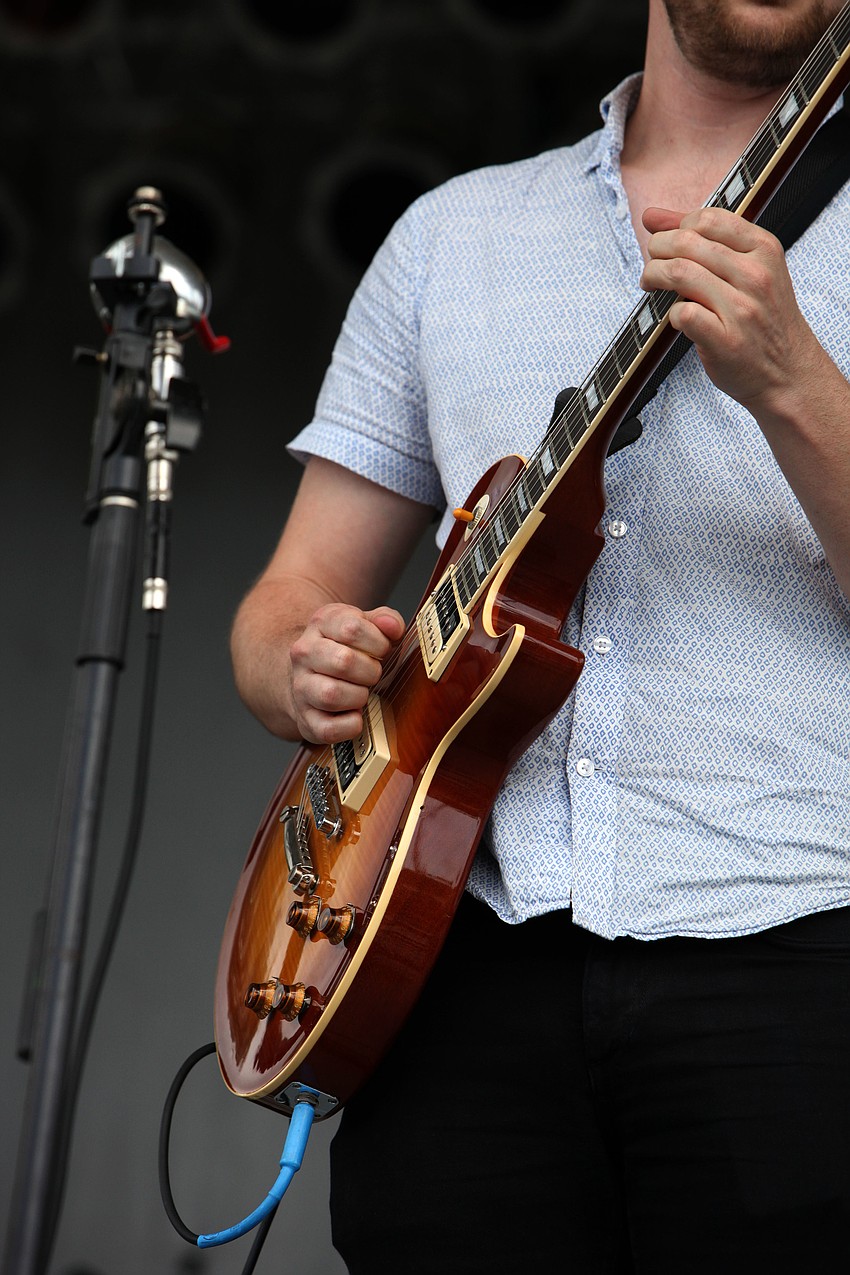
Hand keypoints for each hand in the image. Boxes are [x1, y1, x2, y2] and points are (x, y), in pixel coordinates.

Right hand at [288, 603, 404, 743]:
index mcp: (321, 624)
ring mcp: (301, 687)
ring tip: (362, 692)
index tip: (382, 650)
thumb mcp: (364, 625)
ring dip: (359, 697)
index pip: (351, 628)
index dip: (378, 642)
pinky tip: (356, 715)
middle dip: (370, 671)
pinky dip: (351, 725)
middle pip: (343, 662)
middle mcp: (304, 653)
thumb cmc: (346, 649)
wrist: (311, 677)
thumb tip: (393, 627)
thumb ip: (385, 620)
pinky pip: (329, 729)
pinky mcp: (306, 719)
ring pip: (331, 695)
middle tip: (373, 674)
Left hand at [639, 206, 824, 416]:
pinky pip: (682, 314)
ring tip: (651, 285)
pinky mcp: (726, 341)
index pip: (707, 219)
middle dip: (656, 250)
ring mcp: (741, 309)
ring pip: (679, 273)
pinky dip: (670, 314)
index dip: (676, 228)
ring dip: (653, 277)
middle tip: (652, 267)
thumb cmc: (763, 320)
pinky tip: (677, 318)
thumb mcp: (749, 269)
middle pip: (686, 243)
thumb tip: (652, 216)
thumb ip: (704, 240)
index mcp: (763, 249)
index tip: (669, 245)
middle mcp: (755, 275)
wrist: (788, 372)